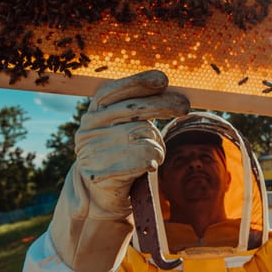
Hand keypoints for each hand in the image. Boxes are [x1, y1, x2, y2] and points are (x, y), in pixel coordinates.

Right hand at [75, 69, 189, 217]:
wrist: (101, 192)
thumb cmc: (121, 152)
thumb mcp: (125, 126)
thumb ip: (138, 108)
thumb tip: (164, 85)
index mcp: (93, 114)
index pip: (112, 91)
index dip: (137, 83)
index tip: (163, 80)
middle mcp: (88, 129)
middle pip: (132, 110)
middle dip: (162, 105)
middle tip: (184, 106)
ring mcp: (91, 151)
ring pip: (142, 133)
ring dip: (158, 144)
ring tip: (157, 154)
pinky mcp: (100, 173)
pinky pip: (142, 158)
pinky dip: (153, 159)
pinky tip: (151, 165)